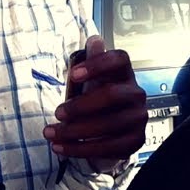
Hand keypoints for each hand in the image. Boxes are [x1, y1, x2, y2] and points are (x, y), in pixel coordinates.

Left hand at [43, 36, 146, 172]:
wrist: (113, 130)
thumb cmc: (99, 99)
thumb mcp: (92, 80)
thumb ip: (91, 61)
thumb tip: (94, 40)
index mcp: (124, 73)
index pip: (119, 59)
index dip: (97, 64)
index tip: (72, 74)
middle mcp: (136, 93)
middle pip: (112, 95)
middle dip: (81, 105)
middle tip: (57, 112)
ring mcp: (138, 118)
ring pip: (108, 125)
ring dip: (75, 131)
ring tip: (51, 133)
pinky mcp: (135, 141)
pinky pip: (108, 147)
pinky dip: (80, 149)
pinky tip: (61, 147)